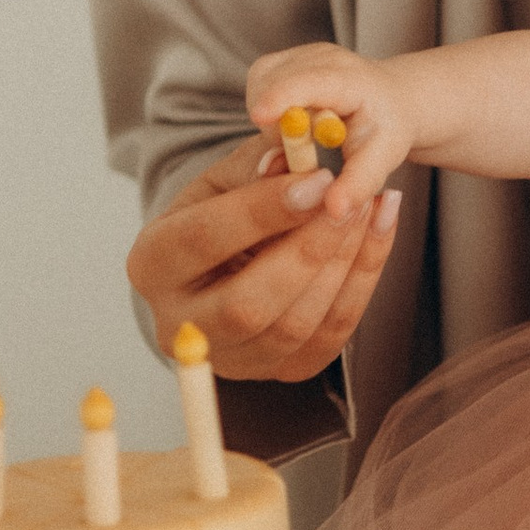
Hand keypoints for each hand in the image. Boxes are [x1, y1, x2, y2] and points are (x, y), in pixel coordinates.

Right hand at [127, 126, 398, 383]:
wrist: (230, 259)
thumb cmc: (224, 208)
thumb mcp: (227, 176)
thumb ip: (256, 164)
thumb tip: (288, 157)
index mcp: (151, 264)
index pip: (202, 240)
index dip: (262, 210)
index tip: (318, 179)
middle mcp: (179, 325)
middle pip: (246, 305)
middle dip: (308, 251)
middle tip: (352, 201)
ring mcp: (229, 359)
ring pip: (293, 327)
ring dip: (343, 265)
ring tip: (373, 208)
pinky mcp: (277, 372)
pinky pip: (329, 337)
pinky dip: (362, 281)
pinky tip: (378, 231)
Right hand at [245, 40, 422, 232]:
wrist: (390, 102)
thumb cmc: (387, 129)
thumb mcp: (383, 160)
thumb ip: (358, 184)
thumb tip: (334, 211)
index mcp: (351, 78)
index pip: (310, 81)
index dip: (282, 96)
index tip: (260, 117)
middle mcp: (322, 58)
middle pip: (272, 80)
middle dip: (273, 123)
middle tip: (302, 149)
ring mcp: (301, 54)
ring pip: (259, 82)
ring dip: (269, 117)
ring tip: (303, 136)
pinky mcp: (285, 60)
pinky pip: (258, 82)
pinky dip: (267, 107)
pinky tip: (294, 123)